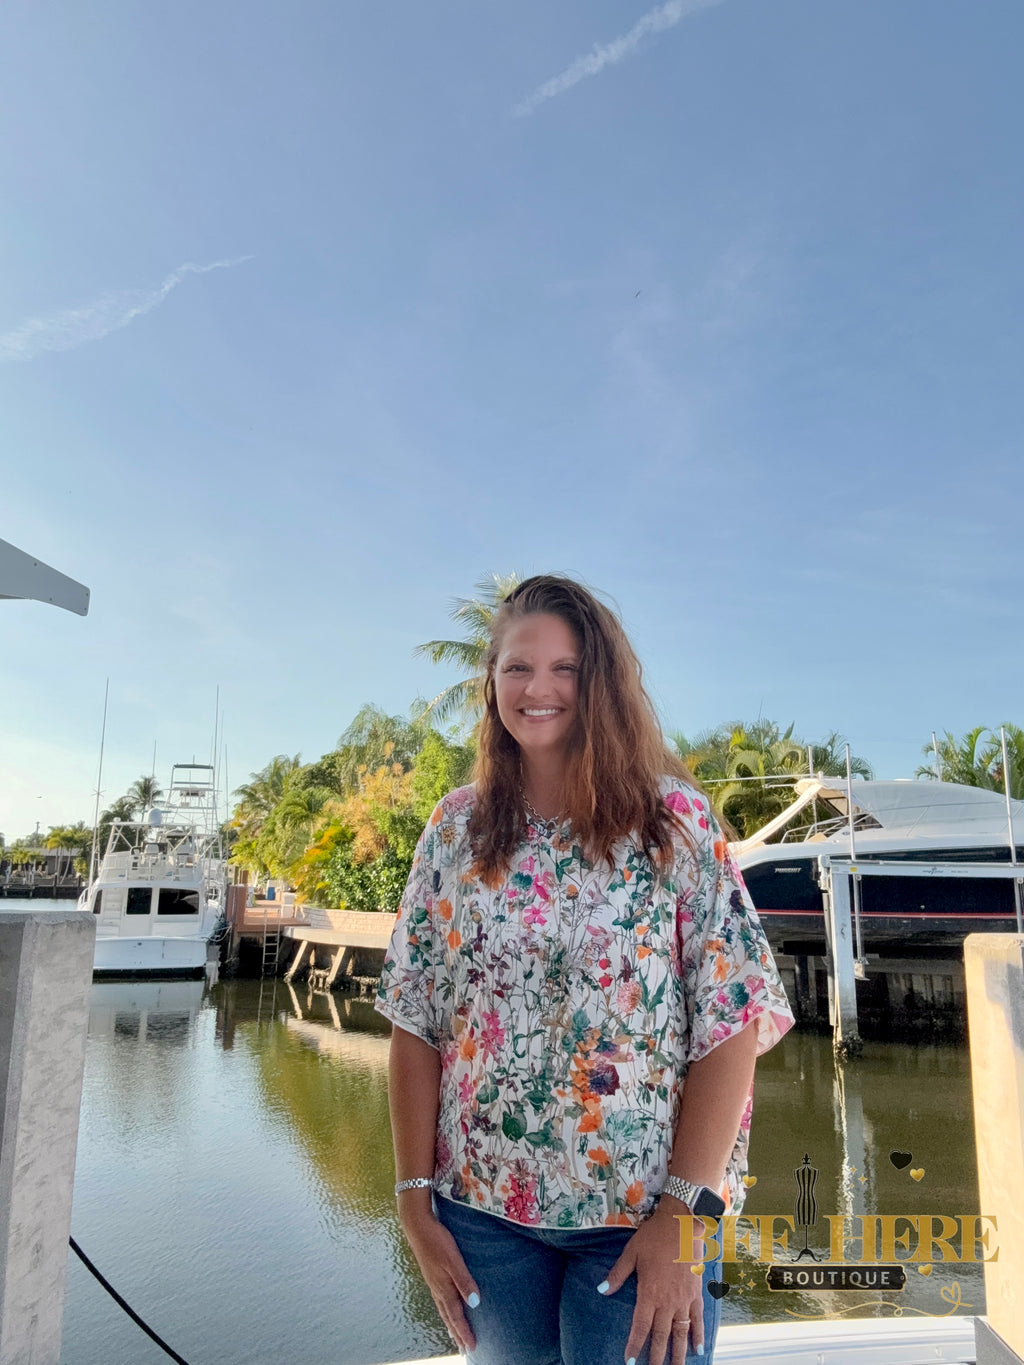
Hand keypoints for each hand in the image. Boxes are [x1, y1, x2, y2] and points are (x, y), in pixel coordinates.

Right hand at [400, 1204, 480, 1352]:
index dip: (464, 1331)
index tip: (471, 1347)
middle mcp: (437, 1288)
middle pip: (448, 1316)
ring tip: (455, 1335)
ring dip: (450, 1324)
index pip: (456, 1315)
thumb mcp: (453, 1259)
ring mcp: (432, 1281)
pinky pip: (439, 1299)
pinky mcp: (431, 1273)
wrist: (417, 1225)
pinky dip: (444, 1310)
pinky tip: (446, 1306)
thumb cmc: (437, 1240)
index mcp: (443, 1287)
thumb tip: (475, 1303)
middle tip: (464, 1349)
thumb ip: (464, 1280)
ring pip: (443, 1309)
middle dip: (456, 1333)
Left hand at [600, 1204, 706, 1364]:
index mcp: (649, 1293)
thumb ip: (618, 1274)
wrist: (681, 1223)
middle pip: (661, 1336)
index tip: (629, 1361)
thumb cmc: (653, 1237)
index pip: (640, 1326)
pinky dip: (698, 1335)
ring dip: (678, 1354)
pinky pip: (698, 1319)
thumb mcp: (631, 1253)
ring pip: (680, 1333)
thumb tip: (602, 1290)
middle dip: (656, 1357)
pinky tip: (698, 1349)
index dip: (634, 1345)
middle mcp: (667, 1302)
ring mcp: (684, 1300)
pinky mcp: (696, 1294)